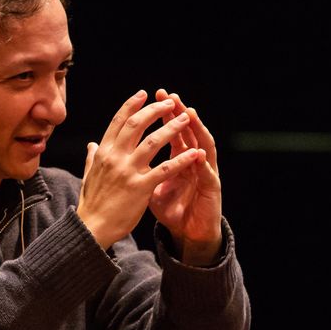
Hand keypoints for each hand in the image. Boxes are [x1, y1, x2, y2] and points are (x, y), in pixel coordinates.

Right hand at [77, 90, 205, 249]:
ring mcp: (127, 171)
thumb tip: (91, 144)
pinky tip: (195, 153)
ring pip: (153, 141)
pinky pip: (165, 169)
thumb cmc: (92, 203)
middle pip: (137, 124)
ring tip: (186, 118)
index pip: (118, 122)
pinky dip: (182, 159)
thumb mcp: (88, 175)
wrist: (92, 227)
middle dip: (155, 110)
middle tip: (170, 103)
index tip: (143, 94)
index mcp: (103, 152)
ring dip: (172, 127)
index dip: (131, 105)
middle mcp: (114, 157)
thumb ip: (92, 157)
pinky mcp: (140, 187)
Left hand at [148, 89, 222, 265]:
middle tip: (170, 97)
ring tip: (189, 114)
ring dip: (197, 130)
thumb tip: (118, 155)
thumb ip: (138, 169)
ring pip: (203, 146)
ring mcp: (205, 173)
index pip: (170, 130)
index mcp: (178, 158)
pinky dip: (203, 164)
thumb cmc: (172, 209)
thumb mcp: (150, 187)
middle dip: (179, 113)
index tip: (150, 96)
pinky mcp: (212, 190)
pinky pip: (208, 175)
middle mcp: (194, 161)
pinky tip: (198, 153)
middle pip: (188, 132)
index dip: (161, 114)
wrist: (189, 233)